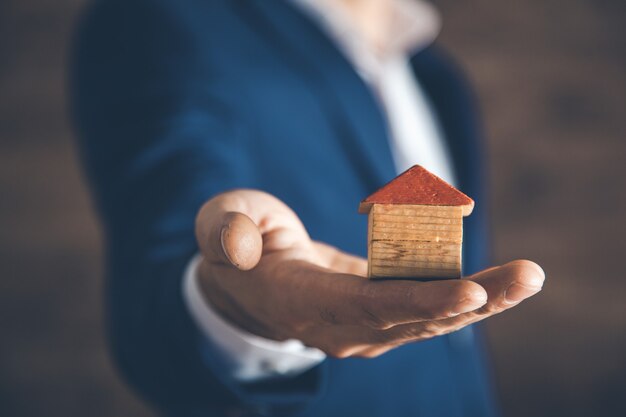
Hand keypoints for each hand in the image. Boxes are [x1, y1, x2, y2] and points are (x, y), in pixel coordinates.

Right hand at [195, 190, 544, 357]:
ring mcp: (366, 325)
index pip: (367, 306)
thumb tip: (239, 246)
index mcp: (302, 302)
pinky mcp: (383, 312)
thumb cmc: (237, 249)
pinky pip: (429, 304)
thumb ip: (225, 231)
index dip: (417, 300)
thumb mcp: (219, 228)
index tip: (469, 291)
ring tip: (529, 276)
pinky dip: (468, 293)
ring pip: (431, 315)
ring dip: (483, 298)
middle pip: (414, 316)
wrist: (250, 284)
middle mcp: (342, 325)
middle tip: (526, 276)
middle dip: (472, 298)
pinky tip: (508, 280)